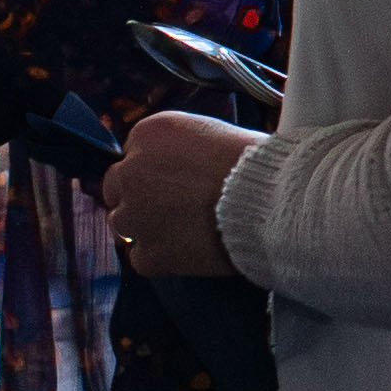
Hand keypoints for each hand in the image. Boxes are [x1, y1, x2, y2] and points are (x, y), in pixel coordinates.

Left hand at [103, 111, 259, 281]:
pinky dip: (162, 257)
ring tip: (187, 228)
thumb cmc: (256, 165)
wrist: (272, 202)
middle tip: (178, 205)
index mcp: (149, 134)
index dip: (158, 170)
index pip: (133, 154)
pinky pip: (142, 258)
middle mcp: (130, 172)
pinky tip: (189, 248)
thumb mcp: (212, 133)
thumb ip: (180, 148)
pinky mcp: (148, 253)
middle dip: (142, 196)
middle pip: (118, 188)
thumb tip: (173, 168)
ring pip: (125, 223)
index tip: (178, 179)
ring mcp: (134, 216)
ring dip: (148, 226)